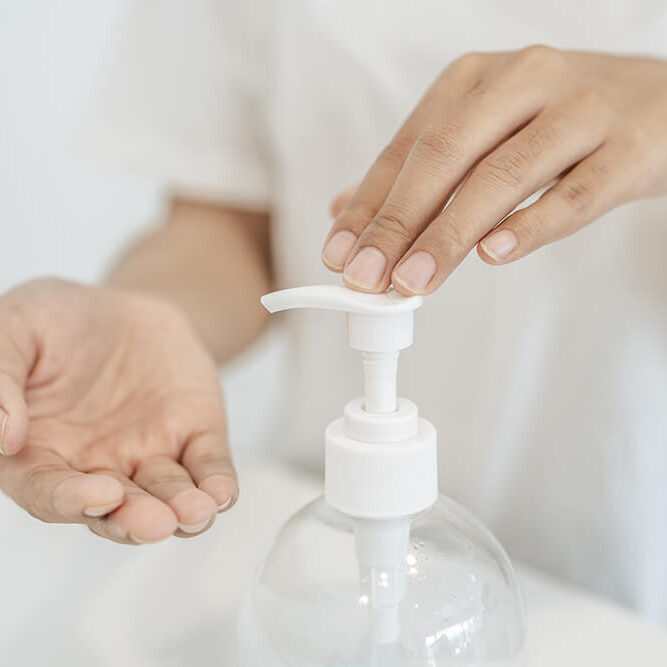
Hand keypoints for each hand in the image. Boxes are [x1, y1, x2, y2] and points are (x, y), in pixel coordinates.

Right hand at [0, 279, 236, 543]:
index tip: (103, 495)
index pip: (50, 492)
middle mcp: (94, 466)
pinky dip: (217, 483)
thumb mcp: (15, 329)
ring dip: (183, 511)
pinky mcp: (192, 438)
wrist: (125, 307)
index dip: (73, 501)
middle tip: (157, 524)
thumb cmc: (58, 320)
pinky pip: (206, 466)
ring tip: (196, 514)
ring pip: (165, 496)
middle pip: (114, 509)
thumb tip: (3, 436)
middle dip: (136, 520)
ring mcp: (147, 455)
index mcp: (40, 451)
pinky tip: (223, 493)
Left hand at [322, 47, 666, 293]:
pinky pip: (575, 192)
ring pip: (503, 175)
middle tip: (366, 277)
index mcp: (476, 79)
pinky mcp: (628, 149)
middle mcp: (522, 83)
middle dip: (397, 222)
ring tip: (413, 280)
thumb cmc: (560, 120)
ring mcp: (579, 112)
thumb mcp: (485, 130)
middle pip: (445, 157)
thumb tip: (346, 214)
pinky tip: (493, 255)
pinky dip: (531, 226)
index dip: (369, 205)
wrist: (664, 100)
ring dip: (449, 234)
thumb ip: (420, 172)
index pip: (407, 147)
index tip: (339, 254)